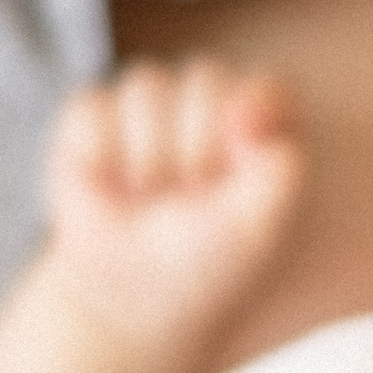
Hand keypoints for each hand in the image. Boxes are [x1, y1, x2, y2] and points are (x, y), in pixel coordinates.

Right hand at [41, 58, 306, 350]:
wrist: (131, 296)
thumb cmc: (206, 260)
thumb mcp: (257, 226)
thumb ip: (278, 169)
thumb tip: (253, 106)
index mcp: (257, 129)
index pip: (263, 89)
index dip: (251, 109)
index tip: (241, 146)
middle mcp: (207, 108)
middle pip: (206, 77)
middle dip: (198, 143)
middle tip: (192, 195)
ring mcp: (149, 110)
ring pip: (148, 85)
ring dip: (148, 153)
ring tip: (148, 196)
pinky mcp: (94, 119)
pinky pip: (94, 103)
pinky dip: (100, 151)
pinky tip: (107, 187)